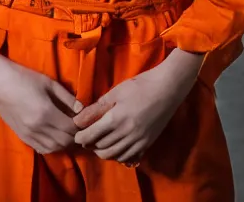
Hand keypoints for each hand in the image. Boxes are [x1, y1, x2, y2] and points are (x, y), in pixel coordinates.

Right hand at [0, 58, 82, 154]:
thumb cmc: (23, 77)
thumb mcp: (49, 83)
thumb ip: (67, 97)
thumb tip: (82, 109)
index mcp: (46, 112)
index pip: (72, 128)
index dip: (82, 126)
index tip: (87, 120)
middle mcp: (38, 127)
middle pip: (65, 141)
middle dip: (76, 135)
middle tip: (81, 127)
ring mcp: (29, 134)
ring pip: (55, 147)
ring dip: (66, 143)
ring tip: (70, 132)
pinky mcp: (22, 137)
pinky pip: (43, 149)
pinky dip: (53, 146)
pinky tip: (56, 137)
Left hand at [73, 57, 198, 164]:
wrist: (167, 89)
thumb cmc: (139, 86)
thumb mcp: (114, 93)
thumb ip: (95, 109)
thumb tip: (77, 120)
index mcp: (116, 119)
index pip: (92, 136)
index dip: (81, 137)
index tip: (76, 135)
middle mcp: (127, 134)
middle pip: (102, 148)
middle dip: (91, 145)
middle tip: (87, 137)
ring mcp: (138, 141)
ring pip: (114, 156)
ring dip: (103, 151)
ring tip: (99, 142)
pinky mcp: (147, 144)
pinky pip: (129, 157)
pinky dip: (118, 155)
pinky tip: (115, 146)